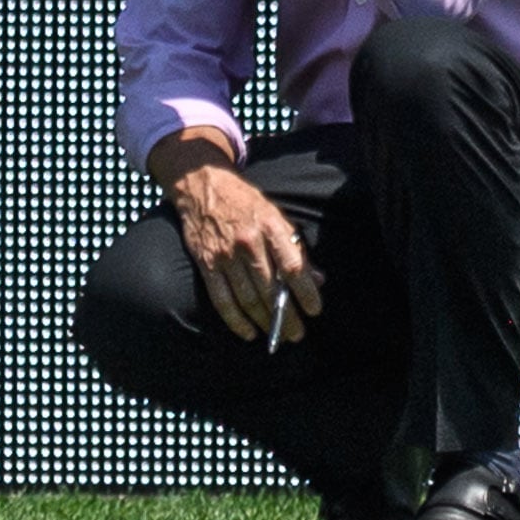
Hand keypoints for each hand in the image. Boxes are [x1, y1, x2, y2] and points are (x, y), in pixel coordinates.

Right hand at [172, 158, 322, 344]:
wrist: (202, 183)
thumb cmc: (245, 202)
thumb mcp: (275, 215)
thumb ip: (295, 248)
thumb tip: (317, 279)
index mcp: (271, 226)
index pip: (293, 266)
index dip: (306, 292)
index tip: (314, 310)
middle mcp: (248, 242)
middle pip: (271, 289)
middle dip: (287, 317)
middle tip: (298, 334)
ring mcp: (225, 255)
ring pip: (248, 299)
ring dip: (265, 322)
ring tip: (277, 335)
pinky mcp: (207, 264)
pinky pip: (222, 300)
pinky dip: (236, 321)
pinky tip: (249, 332)